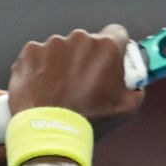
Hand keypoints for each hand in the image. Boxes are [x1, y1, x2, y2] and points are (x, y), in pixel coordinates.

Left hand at [7, 24, 144, 136]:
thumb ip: (135, 88)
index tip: (110, 60)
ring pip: (62, 48)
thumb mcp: (128, 109)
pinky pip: (40, 55)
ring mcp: (53, 44)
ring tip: (61, 89)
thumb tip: (135, 84)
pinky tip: (45, 87)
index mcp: (107, 47)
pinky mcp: (31, 52)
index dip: (115, 47)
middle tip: (84, 84)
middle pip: (87, 42)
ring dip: (63, 63)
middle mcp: (80, 39)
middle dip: (87, 58)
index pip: (116, 33)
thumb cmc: (88, 121)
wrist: (51, 132)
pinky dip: (41, 68)